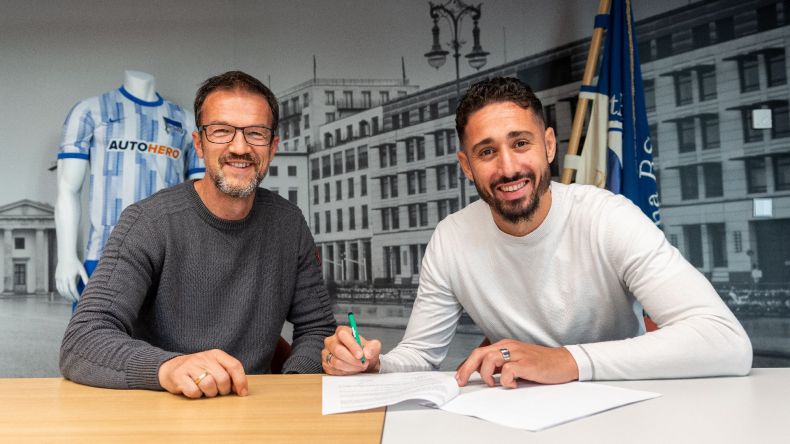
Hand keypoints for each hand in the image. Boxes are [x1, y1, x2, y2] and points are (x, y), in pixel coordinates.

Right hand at [55, 258, 88, 302]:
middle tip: (75, 301)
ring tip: (70, 299)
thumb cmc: (76, 263)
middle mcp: (63, 278)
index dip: (76, 295)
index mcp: (70, 277)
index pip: (73, 290)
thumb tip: (89, 286)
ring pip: (61, 290)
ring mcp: (59, 278)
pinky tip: (65, 294)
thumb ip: (85, 279)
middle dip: (70, 297)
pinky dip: (61, 292)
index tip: (79, 299)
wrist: (66, 257)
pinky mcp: (56, 277)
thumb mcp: (82, 270)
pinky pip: (58, 287)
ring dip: (65, 296)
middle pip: (66, 292)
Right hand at [158, 349, 247, 398]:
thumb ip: (229, 374)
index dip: (241, 381)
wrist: (170, 367)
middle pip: (223, 379)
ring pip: (209, 385)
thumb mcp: (215, 366)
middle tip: (217, 391)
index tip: (242, 393)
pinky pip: (194, 392)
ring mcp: (191, 366)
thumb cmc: (198, 370)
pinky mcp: (179, 376)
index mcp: (216, 354)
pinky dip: (196, 395)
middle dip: (223, 390)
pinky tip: (193, 390)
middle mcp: (204, 358)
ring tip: (205, 390)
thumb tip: (242, 390)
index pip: (234, 366)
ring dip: (209, 393)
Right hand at [322, 326, 381, 374]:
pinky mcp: (326, 364)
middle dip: (352, 359)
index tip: (361, 355)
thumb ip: (373, 347)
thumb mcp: (373, 347)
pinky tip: (353, 370)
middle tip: (363, 363)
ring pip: (336, 362)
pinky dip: (346, 372)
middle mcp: (331, 341)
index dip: (352, 345)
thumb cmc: (365, 352)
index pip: (343, 335)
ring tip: (360, 367)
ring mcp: (326, 353)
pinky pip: (334, 370)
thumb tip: (367, 353)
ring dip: (350, 367)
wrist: (362, 362)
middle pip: (338, 350)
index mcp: (342, 331)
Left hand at [455, 339, 578, 387]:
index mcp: (504, 345)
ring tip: (494, 383)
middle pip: (479, 353)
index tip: (459, 376)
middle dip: (466, 368)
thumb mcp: (515, 361)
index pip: (479, 352)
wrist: (563, 362)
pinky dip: (505, 380)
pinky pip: (507, 370)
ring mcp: (517, 354)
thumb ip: (499, 365)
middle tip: (462, 381)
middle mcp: (508, 347)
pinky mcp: (526, 363)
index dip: (465, 365)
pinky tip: (512, 384)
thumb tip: (480, 373)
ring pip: (489, 359)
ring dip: (487, 375)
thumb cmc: (539, 363)